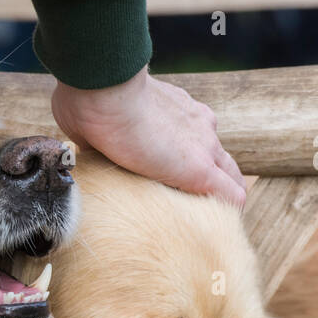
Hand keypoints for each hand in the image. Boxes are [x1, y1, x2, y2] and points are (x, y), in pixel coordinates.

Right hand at [51, 66, 245, 206]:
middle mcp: (198, 125)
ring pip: (231, 176)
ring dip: (216, 197)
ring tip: (198, 220)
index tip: (168, 178)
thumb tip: (86, 147)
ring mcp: (204, 145)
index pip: (195, 140)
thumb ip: (98, 134)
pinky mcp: (201, 170)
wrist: (104, 89)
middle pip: (221, 159)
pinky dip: (227, 211)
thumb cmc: (90, 97)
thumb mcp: (94, 117)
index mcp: (175, 111)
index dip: (187, 161)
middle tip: (188, 205)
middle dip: (212, 181)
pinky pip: (230, 196)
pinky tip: (213, 228)